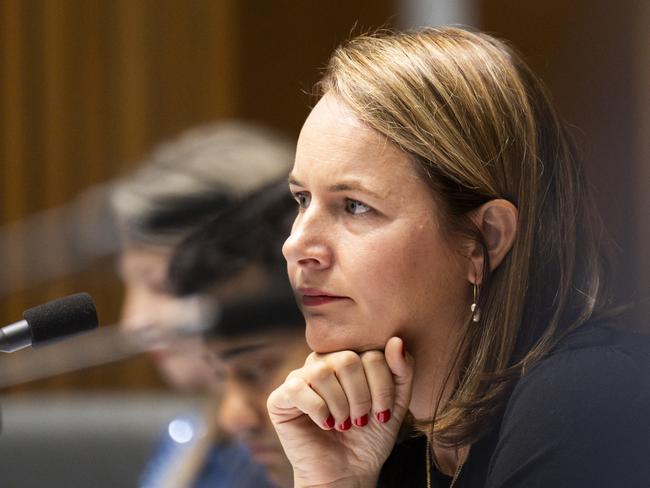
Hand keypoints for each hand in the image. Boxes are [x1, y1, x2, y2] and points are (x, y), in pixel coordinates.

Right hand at [267, 337, 412, 487]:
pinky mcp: (280, 398)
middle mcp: (323, 363)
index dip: (382, 386)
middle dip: (361, 397)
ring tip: (343, 423)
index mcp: (350, 358)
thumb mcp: (395, 404)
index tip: (381, 412)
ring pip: (322, 372)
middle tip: (360, 420)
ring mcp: (300, 378)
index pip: (372, 354)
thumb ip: (402, 371)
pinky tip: (324, 424)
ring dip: (340, 405)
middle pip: (347, 360)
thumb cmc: (370, 438)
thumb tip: (396, 340)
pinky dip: (317, 409)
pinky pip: (297, 387)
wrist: (348, 474)